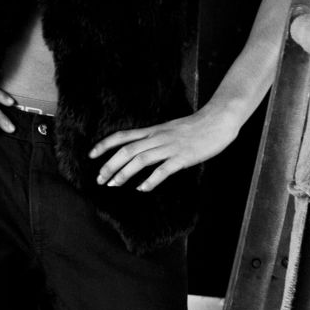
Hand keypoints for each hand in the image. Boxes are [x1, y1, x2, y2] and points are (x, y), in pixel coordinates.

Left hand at [88, 107, 239, 191]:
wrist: (217, 120)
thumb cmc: (194, 127)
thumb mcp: (169, 129)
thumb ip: (155, 138)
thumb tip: (141, 151)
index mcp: (152, 130)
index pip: (122, 135)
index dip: (105, 144)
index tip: (91, 155)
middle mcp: (157, 137)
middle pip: (127, 149)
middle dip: (110, 164)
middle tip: (99, 179)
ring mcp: (170, 146)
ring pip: (141, 159)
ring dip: (125, 173)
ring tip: (114, 185)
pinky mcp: (183, 157)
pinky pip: (164, 169)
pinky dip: (151, 180)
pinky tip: (143, 189)